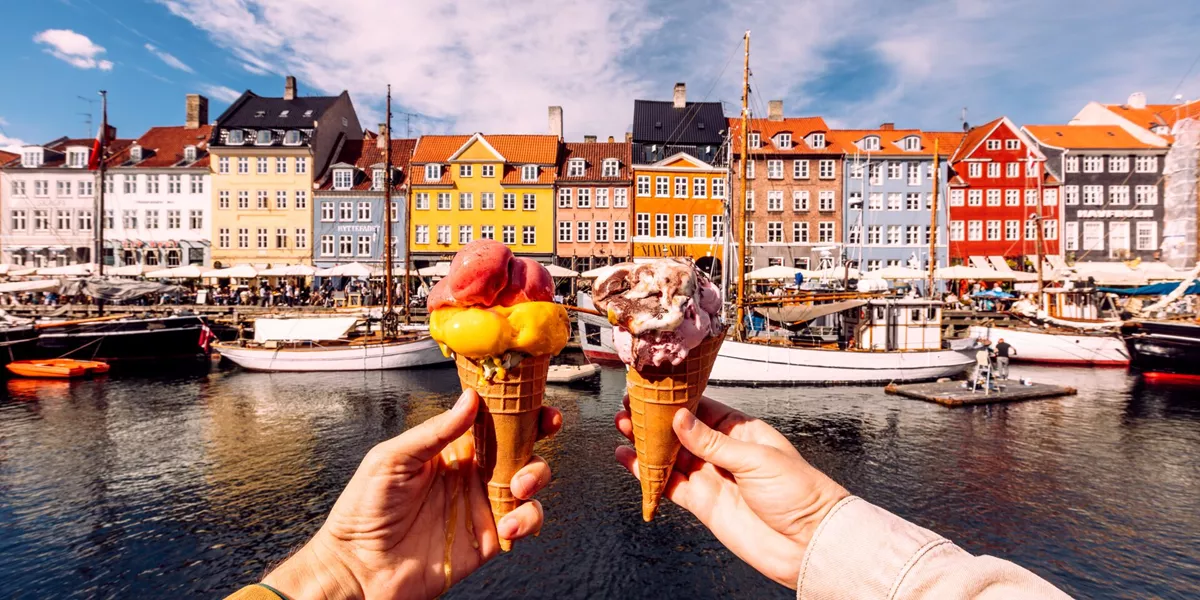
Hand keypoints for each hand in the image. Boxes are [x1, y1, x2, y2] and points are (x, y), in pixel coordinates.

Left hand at [264, 389, 561, 599]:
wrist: (360, 568)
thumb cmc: (363, 512)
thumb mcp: (392, 458)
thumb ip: (435, 431)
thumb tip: (469, 401)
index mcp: (449, 448)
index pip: (489, 419)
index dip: (514, 406)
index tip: (531, 397)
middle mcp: (471, 473)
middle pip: (519, 444)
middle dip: (537, 432)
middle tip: (542, 429)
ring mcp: (482, 503)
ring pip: (530, 480)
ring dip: (535, 475)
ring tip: (518, 485)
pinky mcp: (490, 536)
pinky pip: (524, 521)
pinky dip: (527, 519)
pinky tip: (508, 522)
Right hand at [615, 396, 847, 588]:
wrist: (807, 543)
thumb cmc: (799, 494)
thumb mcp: (756, 459)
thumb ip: (713, 442)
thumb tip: (681, 420)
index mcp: (741, 432)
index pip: (703, 409)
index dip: (676, 401)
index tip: (653, 391)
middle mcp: (723, 452)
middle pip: (681, 432)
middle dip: (655, 420)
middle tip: (630, 408)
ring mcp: (711, 477)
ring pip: (670, 456)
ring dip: (647, 444)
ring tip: (623, 428)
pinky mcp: (702, 503)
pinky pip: (669, 484)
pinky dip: (647, 474)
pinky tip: (629, 461)